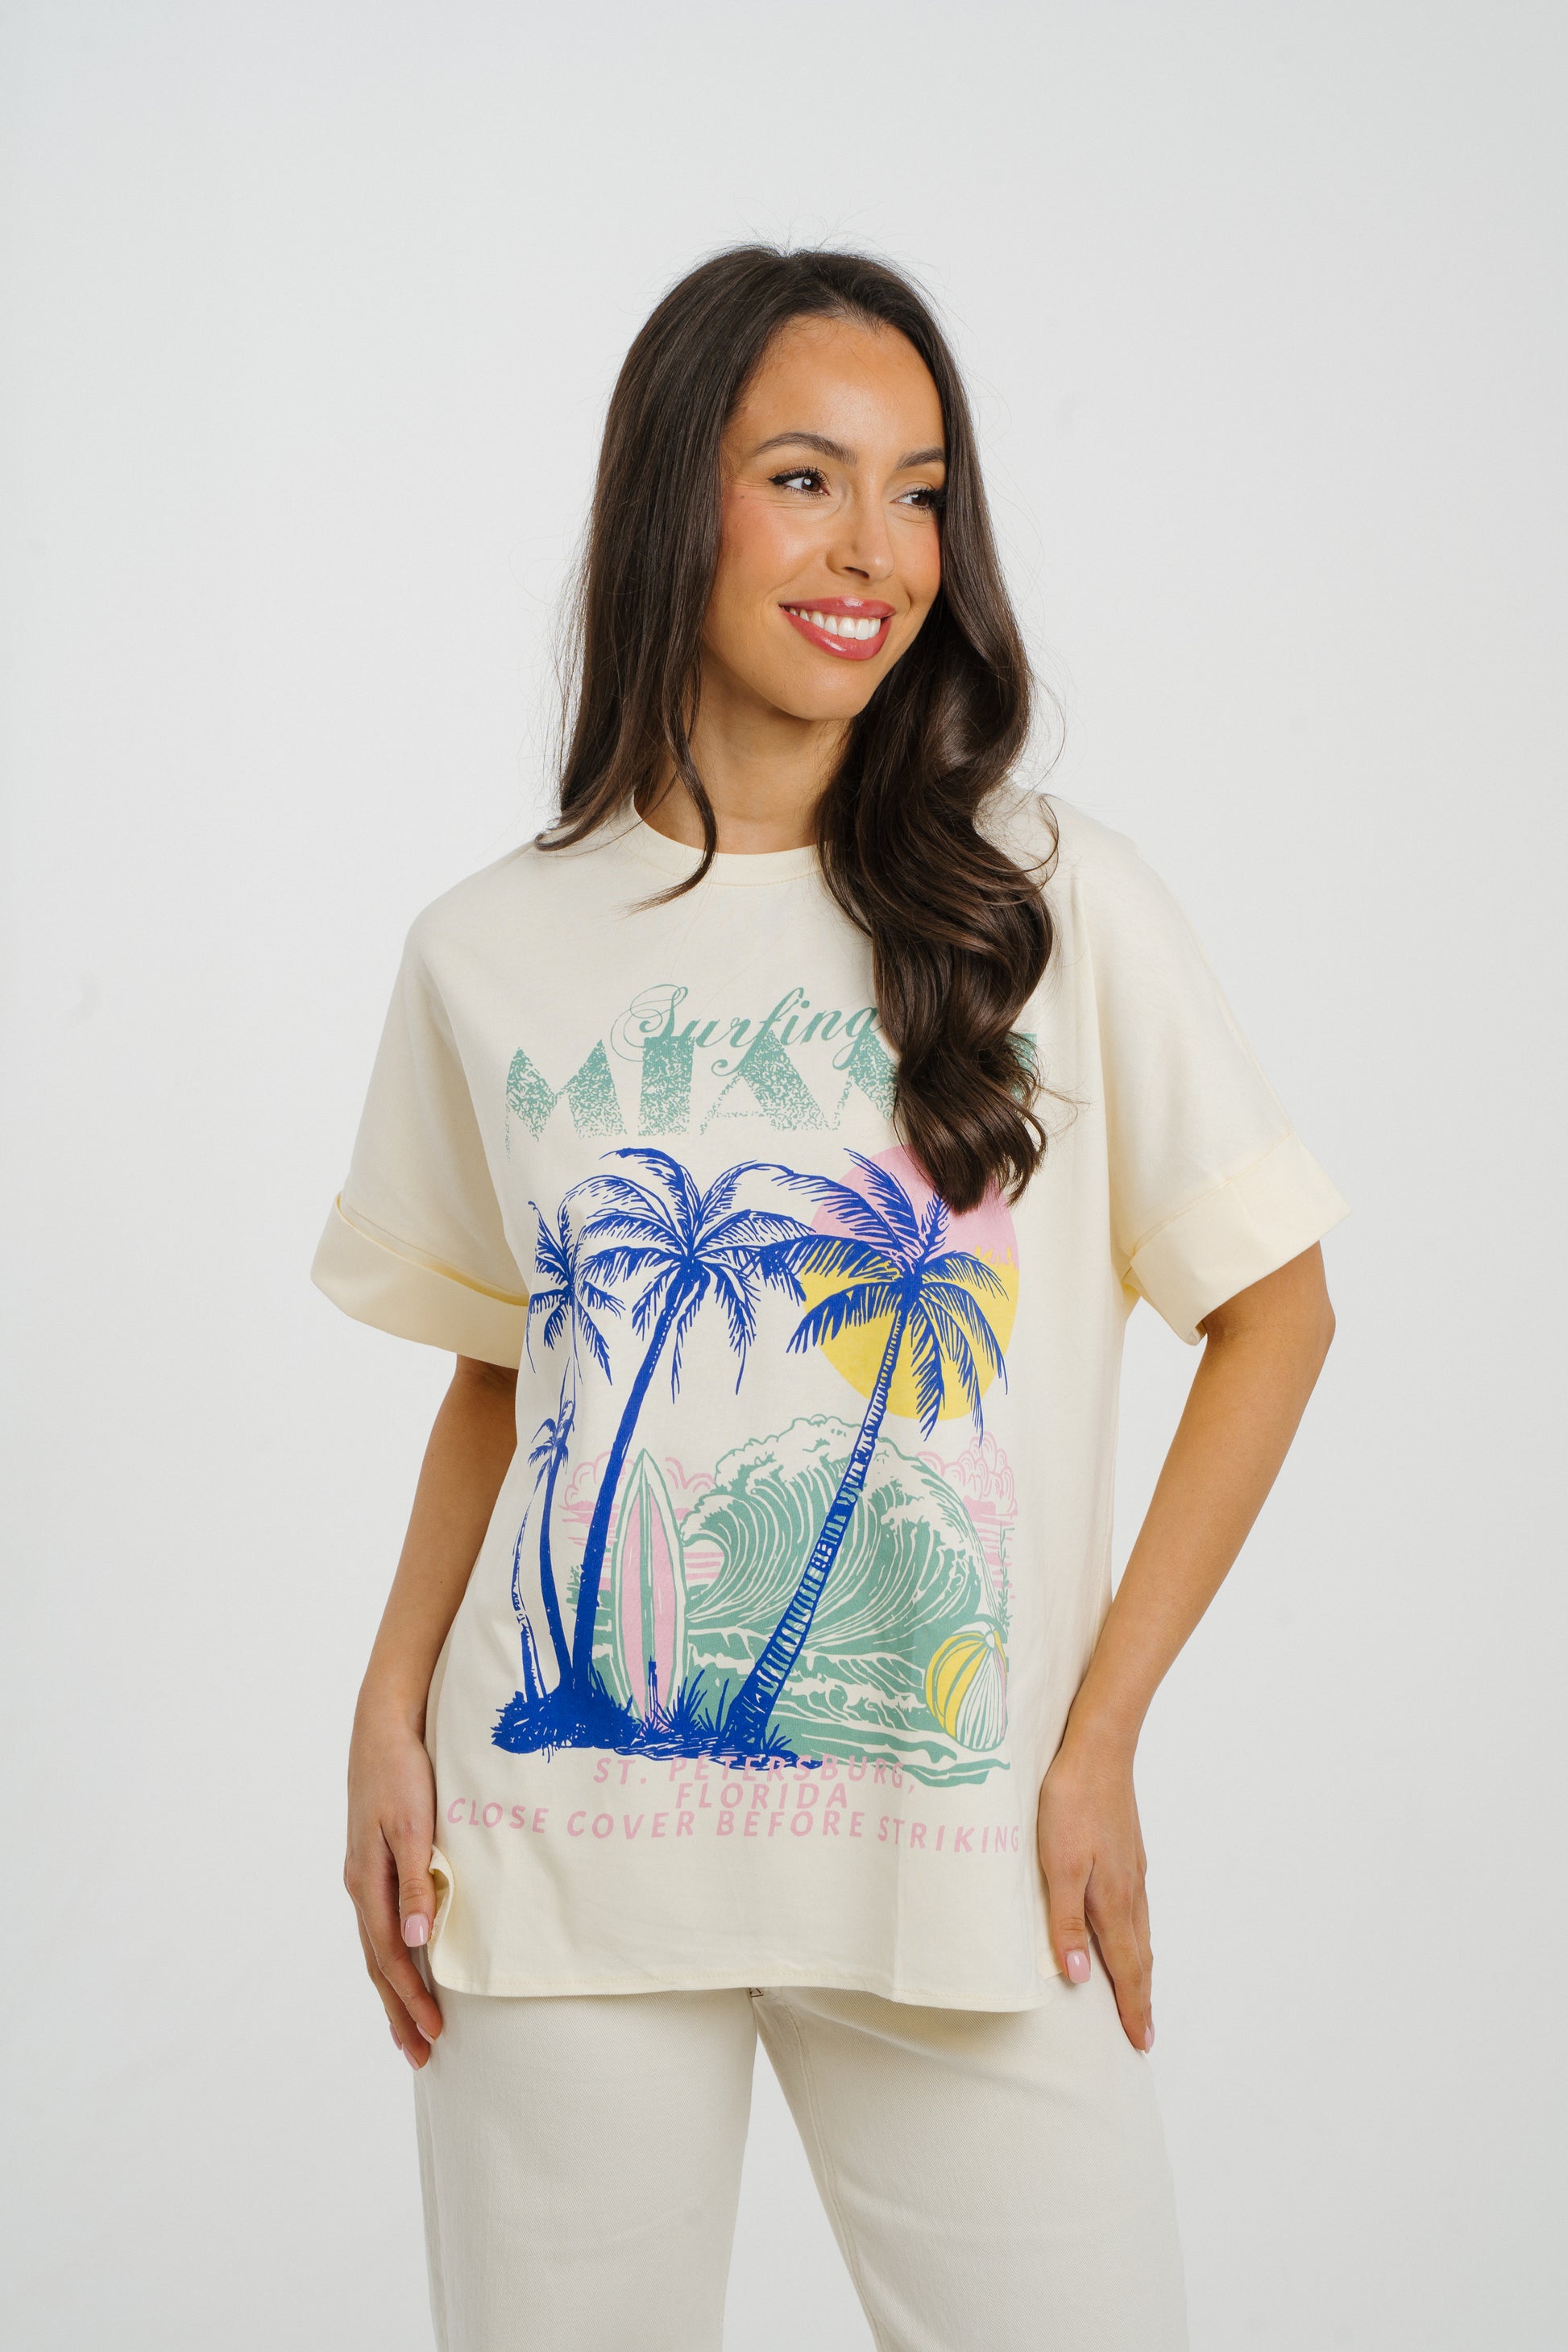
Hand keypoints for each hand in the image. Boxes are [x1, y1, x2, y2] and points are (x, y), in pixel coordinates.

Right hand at [344, 1698, 444, 2065]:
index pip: (389, 1957)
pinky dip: (389, 1956)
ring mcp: (362, 1875)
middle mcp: (359, 1885)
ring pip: (375, 1947)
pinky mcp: (372, 1863)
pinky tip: (402, 1966)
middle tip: (420, 2055)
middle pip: (377, 1963)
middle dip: (397, 2011)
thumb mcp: (414, 1824)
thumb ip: (414, 1882)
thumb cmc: (403, 1771)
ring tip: (410, 2028)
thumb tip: (415, 1943)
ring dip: (392, 1990)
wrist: (384, 1725)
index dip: (410, 1998)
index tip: (434, 2034)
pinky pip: (378, 1924)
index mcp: (367, 1881)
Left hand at [1036, 1733, 1153, 2051]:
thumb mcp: (1058, 1864)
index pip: (1126, 1969)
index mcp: (1113, 1902)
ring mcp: (1133, 1870)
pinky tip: (1130, 1931)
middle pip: (1140, 1957)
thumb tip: (1079, 1976)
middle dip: (1142, 1998)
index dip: (1132, 2008)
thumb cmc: (1072, 1804)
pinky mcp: (1129, 1852)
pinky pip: (1138, 1909)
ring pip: (1142, 1933)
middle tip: (1146, 2032)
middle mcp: (1130, 1892)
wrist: (1099, 1750)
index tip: (1141, 2042)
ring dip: (1142, 1969)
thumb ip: (1066, 1920)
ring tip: (1140, 1992)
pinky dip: (1138, 1937)